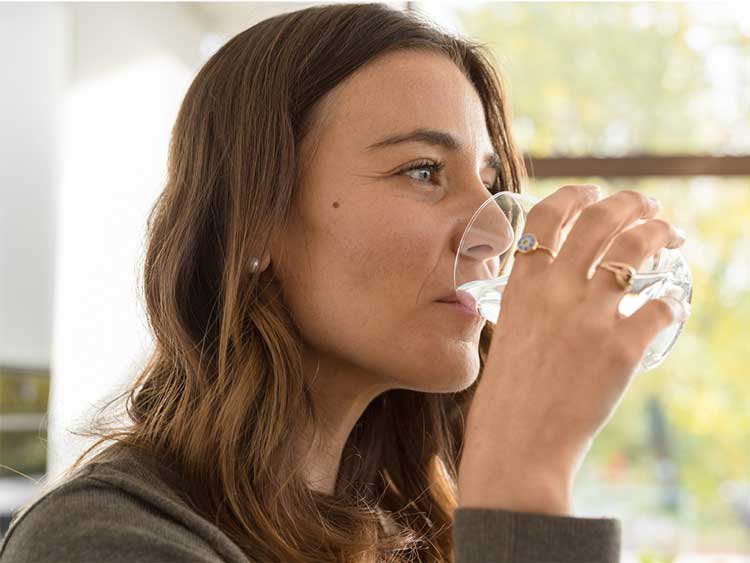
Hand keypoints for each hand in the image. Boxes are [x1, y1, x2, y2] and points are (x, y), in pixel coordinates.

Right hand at [457, 185, 689, 513]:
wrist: (518, 442)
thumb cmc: (508, 394)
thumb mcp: (509, 332)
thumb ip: (532, 302)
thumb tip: (561, 284)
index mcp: (522, 284)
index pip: (548, 215)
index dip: (576, 194)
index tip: (594, 191)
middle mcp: (556, 290)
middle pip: (600, 220)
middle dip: (631, 203)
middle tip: (647, 206)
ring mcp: (590, 317)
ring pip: (637, 249)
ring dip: (660, 232)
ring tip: (670, 234)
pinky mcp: (621, 348)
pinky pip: (662, 307)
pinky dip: (672, 302)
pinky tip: (673, 305)